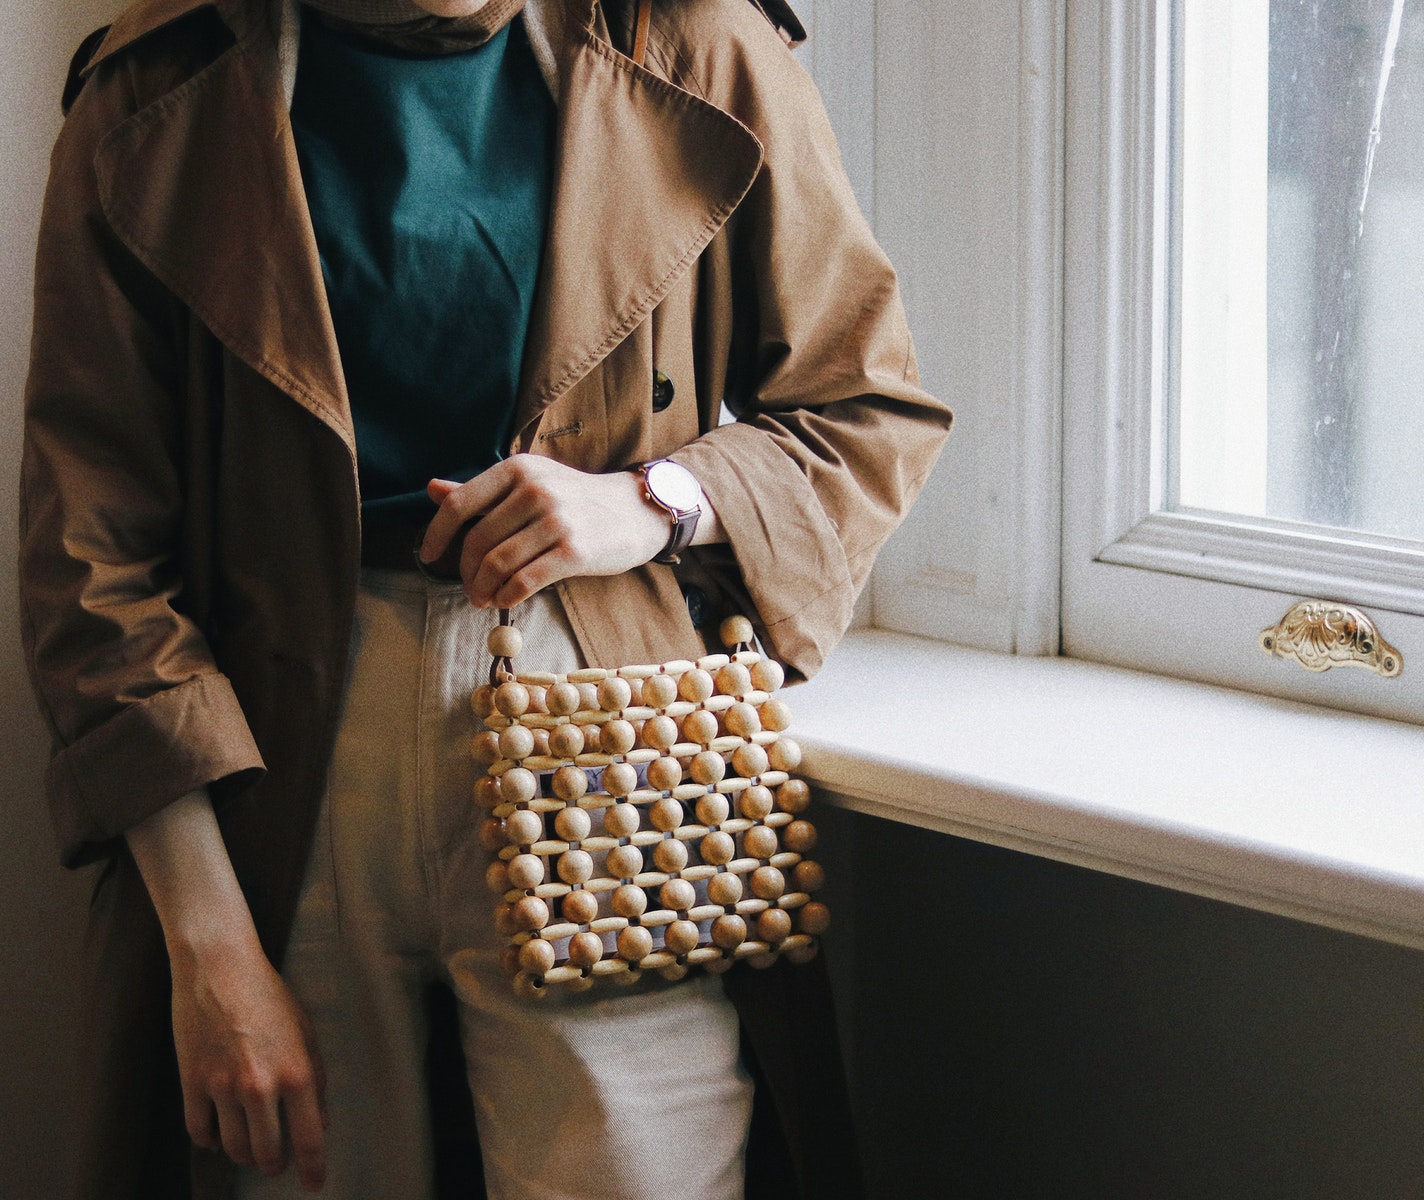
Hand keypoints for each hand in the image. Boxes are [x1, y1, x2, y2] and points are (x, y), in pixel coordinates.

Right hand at [125, 792, 326, 1190]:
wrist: (220, 968)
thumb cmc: (270, 996)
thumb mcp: (307, 1033)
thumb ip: (316, 1079)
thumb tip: (319, 1121)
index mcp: (297, 1072)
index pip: (310, 1138)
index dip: (314, 1168)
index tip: (314, 1185)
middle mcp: (260, 1086)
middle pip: (268, 1153)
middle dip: (275, 1164)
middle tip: (278, 1162)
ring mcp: (222, 1087)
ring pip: (234, 1148)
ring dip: (245, 1154)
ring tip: (252, 1147)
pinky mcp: (191, 1083)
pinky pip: (200, 1133)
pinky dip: (211, 1140)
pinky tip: (220, 1132)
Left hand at [421, 456, 670, 607]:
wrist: (634, 511)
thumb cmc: (575, 500)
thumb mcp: (530, 483)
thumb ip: (482, 491)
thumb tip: (432, 489)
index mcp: (517, 469)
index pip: (460, 503)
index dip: (437, 533)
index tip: (428, 555)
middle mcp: (535, 490)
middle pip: (477, 541)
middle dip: (465, 572)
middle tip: (469, 589)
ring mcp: (556, 520)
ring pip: (498, 564)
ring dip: (483, 589)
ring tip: (483, 599)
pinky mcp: (574, 551)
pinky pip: (525, 580)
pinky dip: (507, 596)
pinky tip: (505, 601)